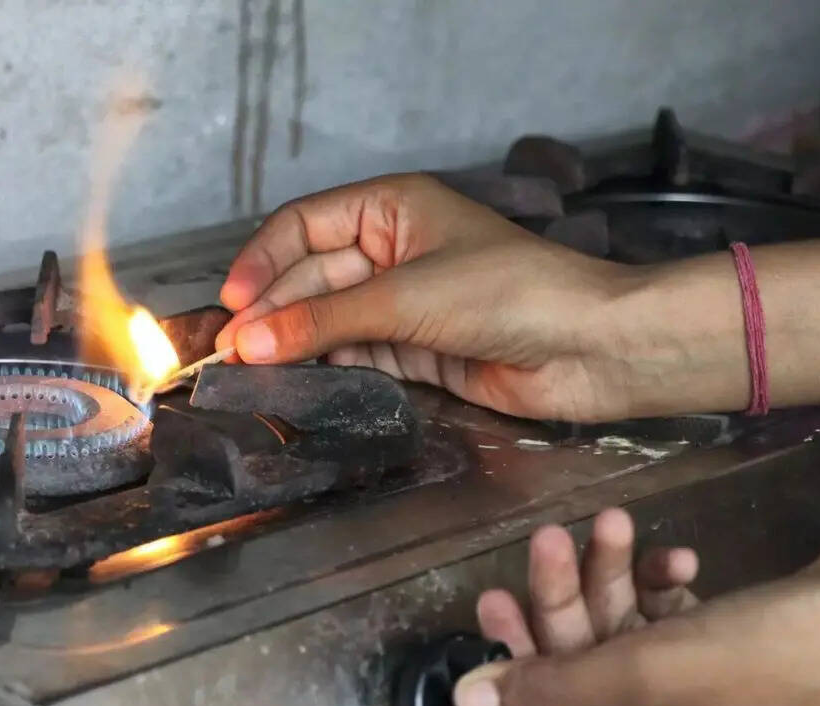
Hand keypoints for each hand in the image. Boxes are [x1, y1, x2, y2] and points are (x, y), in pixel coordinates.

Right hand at [215, 173, 643, 421]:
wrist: (588, 349)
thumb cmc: (507, 294)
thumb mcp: (406, 297)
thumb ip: (323, 320)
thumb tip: (247, 340)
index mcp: (391, 208)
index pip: (304, 226)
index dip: (262, 261)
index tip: (230, 305)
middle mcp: (390, 250)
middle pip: (310, 277)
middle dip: (271, 311)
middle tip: (231, 353)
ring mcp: (401, 302)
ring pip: (326, 318)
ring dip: (291, 343)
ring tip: (247, 373)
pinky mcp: (413, 349)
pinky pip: (352, 353)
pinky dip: (323, 367)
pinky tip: (290, 383)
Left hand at [454, 534, 819, 705]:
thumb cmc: (772, 657)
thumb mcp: (652, 675)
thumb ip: (556, 689)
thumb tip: (465, 704)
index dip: (518, 658)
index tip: (495, 601)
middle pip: (580, 657)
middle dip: (563, 595)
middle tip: (550, 536)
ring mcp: (691, 683)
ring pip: (619, 625)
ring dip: (613, 573)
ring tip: (619, 521)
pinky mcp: (720, 645)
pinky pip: (667, 615)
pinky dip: (664, 583)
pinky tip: (685, 557)